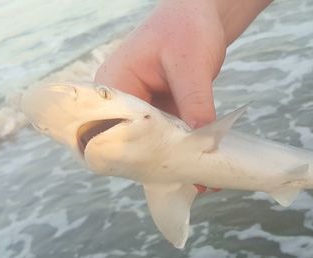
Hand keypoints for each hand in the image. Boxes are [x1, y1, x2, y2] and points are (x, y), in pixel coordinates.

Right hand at [95, 0, 271, 191]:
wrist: (200, 14)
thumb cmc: (187, 28)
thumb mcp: (191, 65)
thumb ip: (195, 102)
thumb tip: (202, 144)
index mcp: (115, 83)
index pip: (109, 128)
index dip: (131, 154)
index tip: (160, 174)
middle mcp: (123, 100)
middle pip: (132, 142)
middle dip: (159, 164)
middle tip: (189, 185)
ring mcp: (142, 107)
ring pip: (154, 143)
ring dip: (176, 160)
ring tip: (200, 182)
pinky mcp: (161, 111)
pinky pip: (170, 136)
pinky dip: (185, 149)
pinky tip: (204, 165)